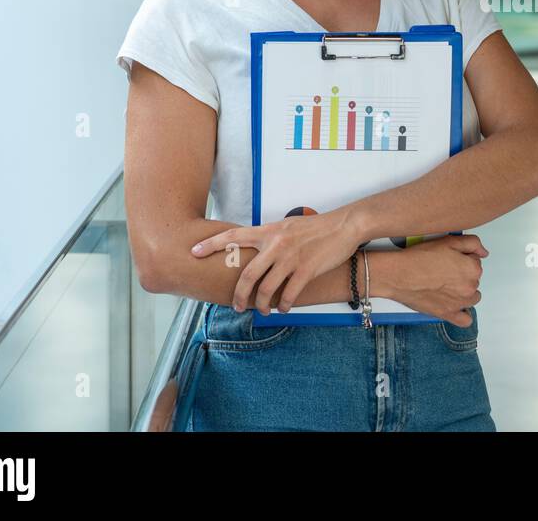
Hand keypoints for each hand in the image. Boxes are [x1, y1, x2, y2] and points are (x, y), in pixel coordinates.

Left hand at [190, 209, 361, 314]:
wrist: (344, 226)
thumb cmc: (316, 228)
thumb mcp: (287, 227)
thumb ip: (270, 239)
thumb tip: (256, 254)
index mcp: (268, 231)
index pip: (233, 236)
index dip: (211, 245)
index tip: (193, 252)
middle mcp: (276, 244)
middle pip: (247, 275)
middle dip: (238, 295)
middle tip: (236, 306)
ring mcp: (290, 258)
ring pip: (266, 289)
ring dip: (261, 305)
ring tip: (262, 311)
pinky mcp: (306, 270)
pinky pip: (288, 294)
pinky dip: (283, 305)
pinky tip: (283, 308)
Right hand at [381, 234, 488, 326]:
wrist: (399, 274)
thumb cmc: (420, 258)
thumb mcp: (448, 241)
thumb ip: (472, 243)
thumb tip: (483, 252)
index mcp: (472, 269)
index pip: (475, 262)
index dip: (463, 258)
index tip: (451, 259)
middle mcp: (469, 288)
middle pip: (473, 280)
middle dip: (462, 274)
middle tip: (444, 269)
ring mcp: (459, 303)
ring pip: (471, 298)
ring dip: (464, 292)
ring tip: (447, 285)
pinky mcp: (447, 314)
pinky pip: (464, 320)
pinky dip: (463, 314)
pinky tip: (456, 306)